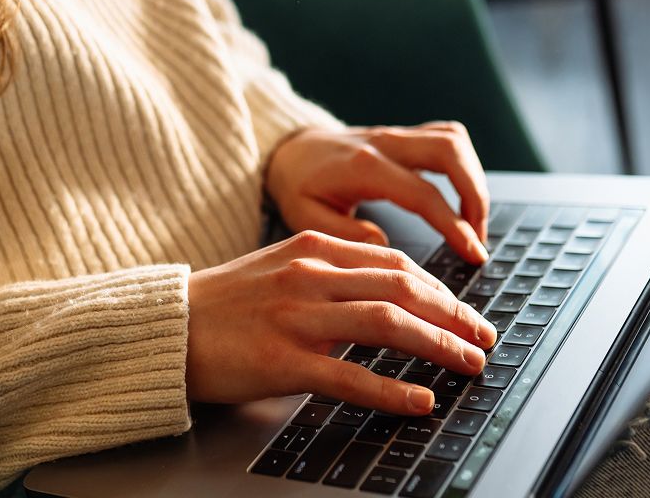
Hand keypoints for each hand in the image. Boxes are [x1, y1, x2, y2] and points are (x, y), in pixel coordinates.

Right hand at [185, 231, 498, 414]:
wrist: (166, 327)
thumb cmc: (224, 304)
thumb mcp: (280, 267)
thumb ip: (330, 273)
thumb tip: (387, 292)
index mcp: (313, 249)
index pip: (396, 263)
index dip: (441, 290)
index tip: (465, 311)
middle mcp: (310, 277)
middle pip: (403, 288)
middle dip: (454, 315)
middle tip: (484, 337)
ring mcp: (297, 318)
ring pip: (388, 325)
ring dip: (438, 345)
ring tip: (469, 363)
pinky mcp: (282, 362)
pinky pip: (351, 377)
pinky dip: (392, 390)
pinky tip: (420, 401)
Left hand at [266, 121, 490, 264]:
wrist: (289, 151)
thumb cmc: (298, 187)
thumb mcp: (306, 218)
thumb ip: (345, 234)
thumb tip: (384, 246)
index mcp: (364, 167)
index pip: (423, 193)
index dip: (454, 225)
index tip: (473, 253)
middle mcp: (385, 144)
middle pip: (449, 151)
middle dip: (476, 195)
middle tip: (479, 237)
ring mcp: (396, 135)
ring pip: (453, 140)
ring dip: (474, 178)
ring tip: (475, 222)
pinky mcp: (404, 136)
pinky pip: (446, 137)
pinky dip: (464, 164)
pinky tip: (463, 196)